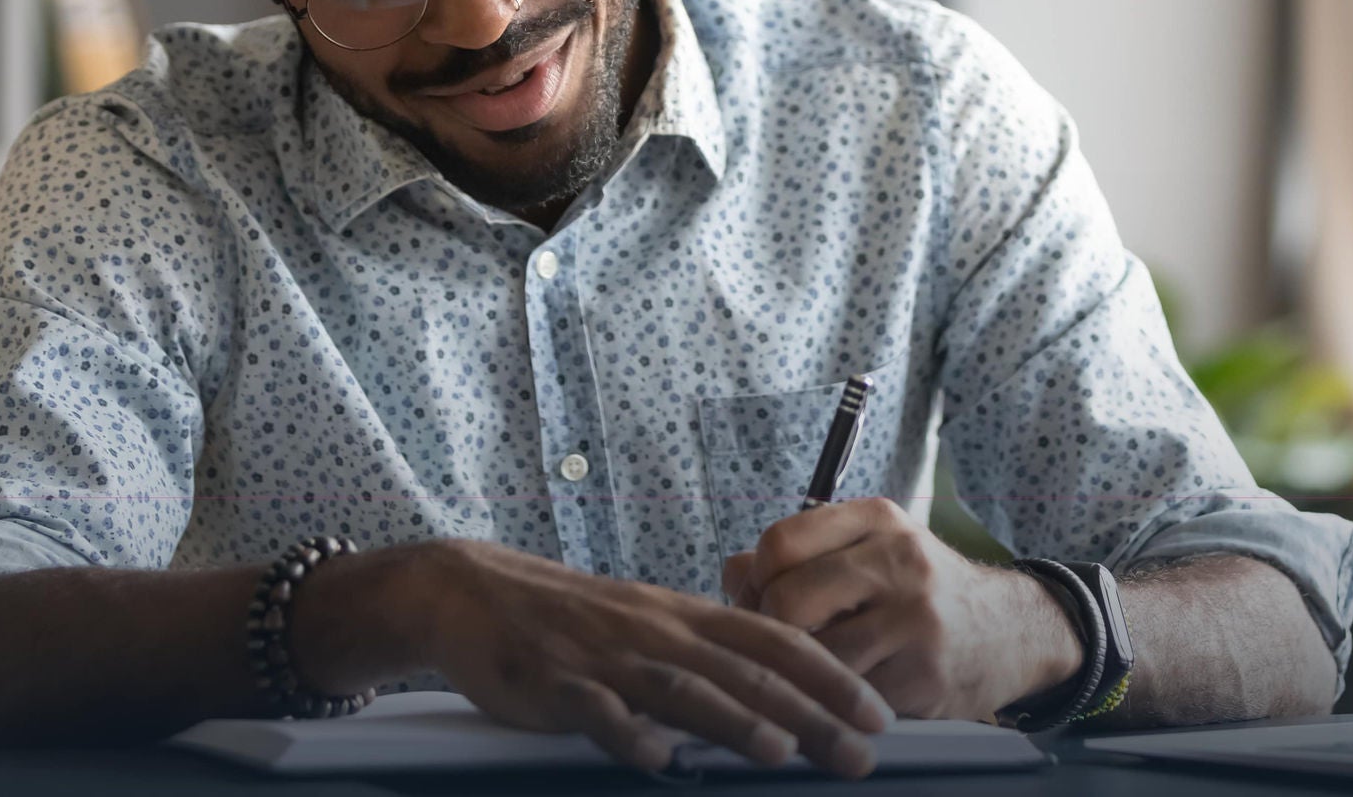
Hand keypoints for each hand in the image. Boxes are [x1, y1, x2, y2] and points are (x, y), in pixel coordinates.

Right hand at [418, 540, 893, 775]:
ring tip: (781, 752)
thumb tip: (766, 701)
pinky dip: (630, 734)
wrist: (473, 591)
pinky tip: (658, 760)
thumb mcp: (643, 625)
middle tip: (863, 750)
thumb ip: (700, 658)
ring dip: (734, 721)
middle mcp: (656, 631)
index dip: (830, 676)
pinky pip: (597, 710)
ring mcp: (607, 658)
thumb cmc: (567, 618)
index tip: (879, 713)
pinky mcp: (556, 684)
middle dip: (809, 711)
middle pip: (745, 670)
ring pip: (682, 688)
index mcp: (682, 616)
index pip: (774, 641)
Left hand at [721, 498, 1082, 721]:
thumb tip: (730, 572)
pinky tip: (841, 694)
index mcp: (878, 519)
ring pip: (813, 653)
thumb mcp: (872, 551)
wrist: (1014, 630)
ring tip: (808, 670)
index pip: (780, 541)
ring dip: (799, 670)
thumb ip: (802, 555)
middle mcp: (899, 560)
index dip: (754, 579)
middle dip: (771, 628)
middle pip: (787, 598)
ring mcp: (915, 619)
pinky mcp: (924, 675)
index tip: (758, 601)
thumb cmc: (922, 590)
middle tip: (780, 643)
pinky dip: (832, 700)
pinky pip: (846, 695)